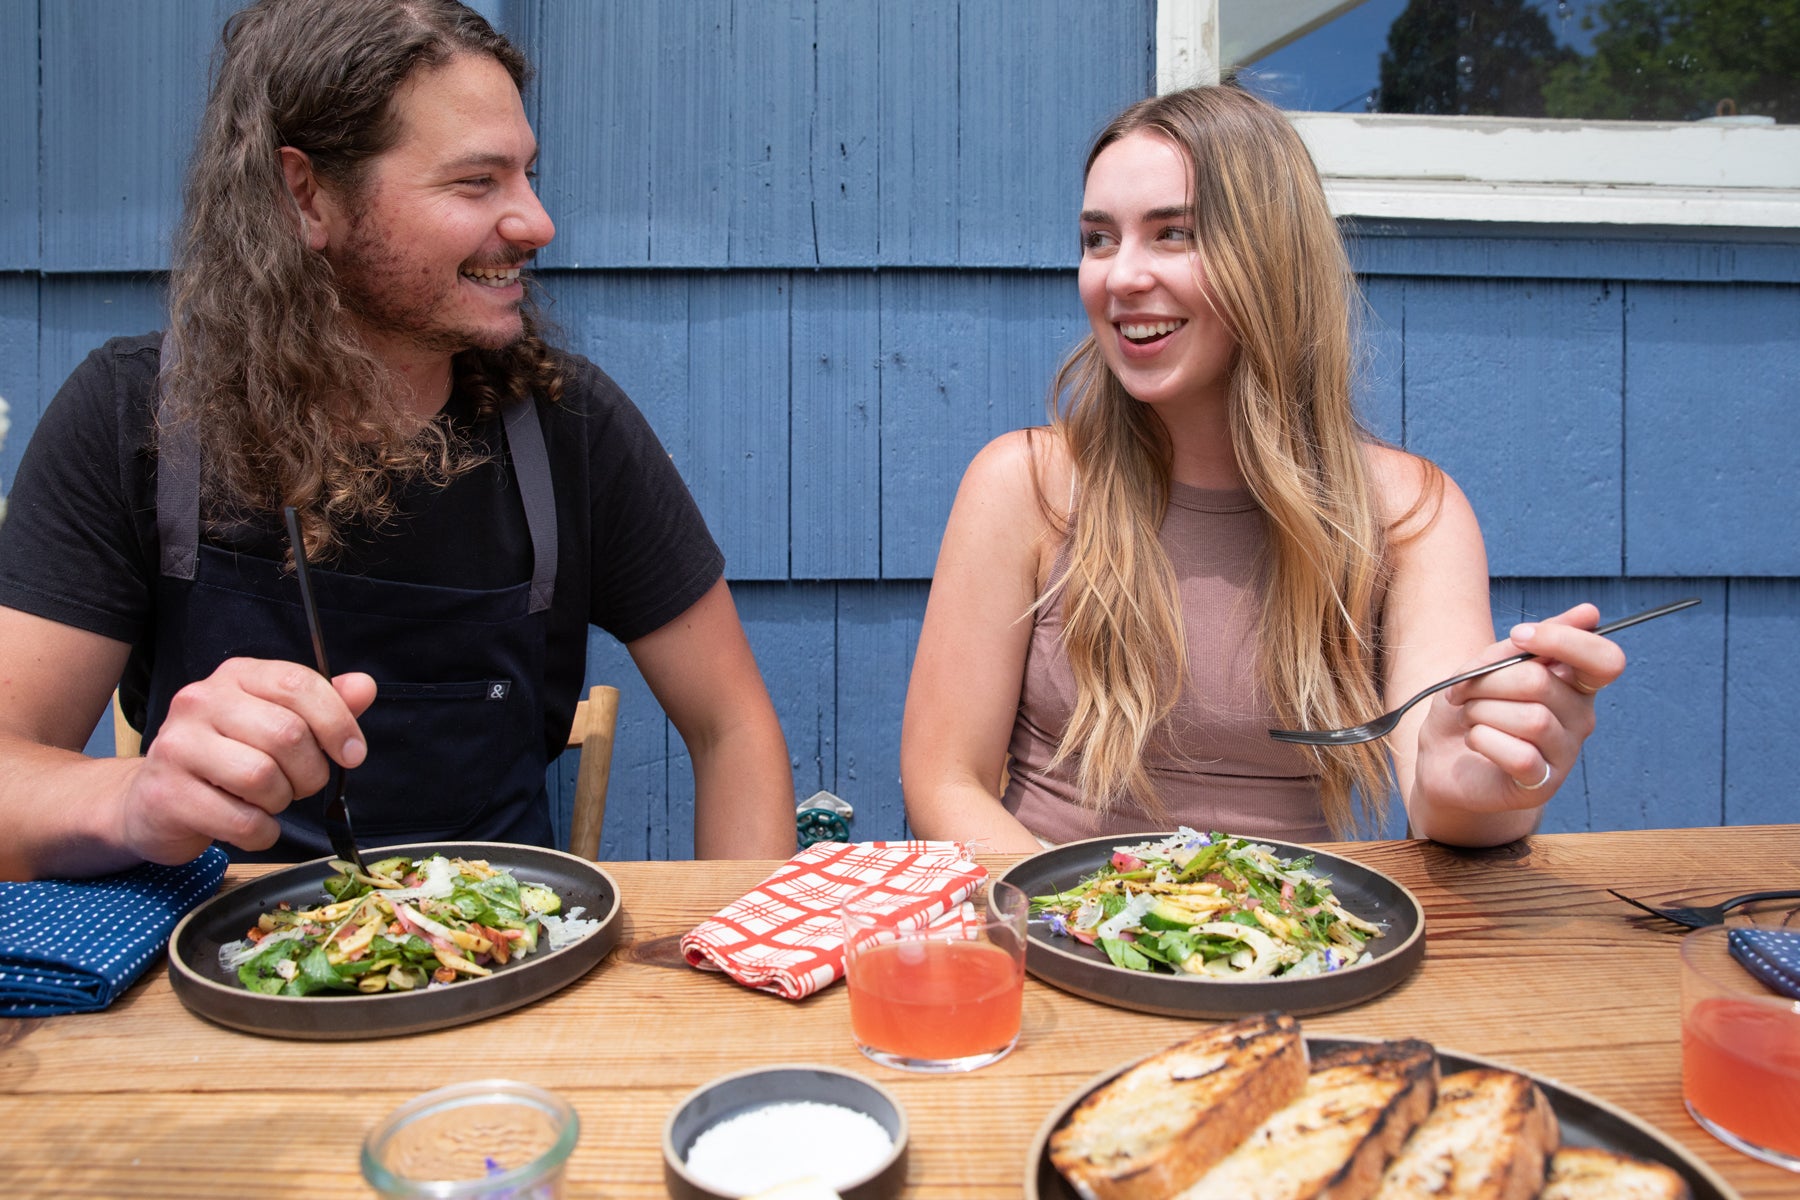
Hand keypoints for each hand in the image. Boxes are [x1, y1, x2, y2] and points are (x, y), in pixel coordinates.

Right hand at [117, 657, 374, 862]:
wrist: (153, 800)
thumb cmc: (227, 758)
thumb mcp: (276, 722)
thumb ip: (324, 705)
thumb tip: (364, 687)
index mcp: (236, 676)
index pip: (298, 684)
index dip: (337, 722)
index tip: (352, 754)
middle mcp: (201, 701)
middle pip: (286, 734)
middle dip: (311, 772)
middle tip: (302, 785)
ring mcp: (177, 746)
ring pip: (263, 778)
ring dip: (282, 801)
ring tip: (269, 800)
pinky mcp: (167, 794)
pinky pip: (242, 821)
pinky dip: (262, 832)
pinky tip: (252, 824)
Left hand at [1417, 603, 1625, 813]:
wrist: (1441, 758)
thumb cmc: (1468, 707)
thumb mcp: (1487, 665)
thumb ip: (1528, 643)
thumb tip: (1590, 613)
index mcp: (1574, 683)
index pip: (1605, 660)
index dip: (1563, 641)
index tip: (1520, 635)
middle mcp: (1580, 718)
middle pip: (1541, 682)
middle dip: (1488, 681)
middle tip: (1463, 691)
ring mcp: (1565, 754)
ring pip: (1531, 719)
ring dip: (1482, 711)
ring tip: (1470, 718)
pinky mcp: (1542, 784)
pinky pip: (1520, 754)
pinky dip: (1483, 740)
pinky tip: (1475, 741)